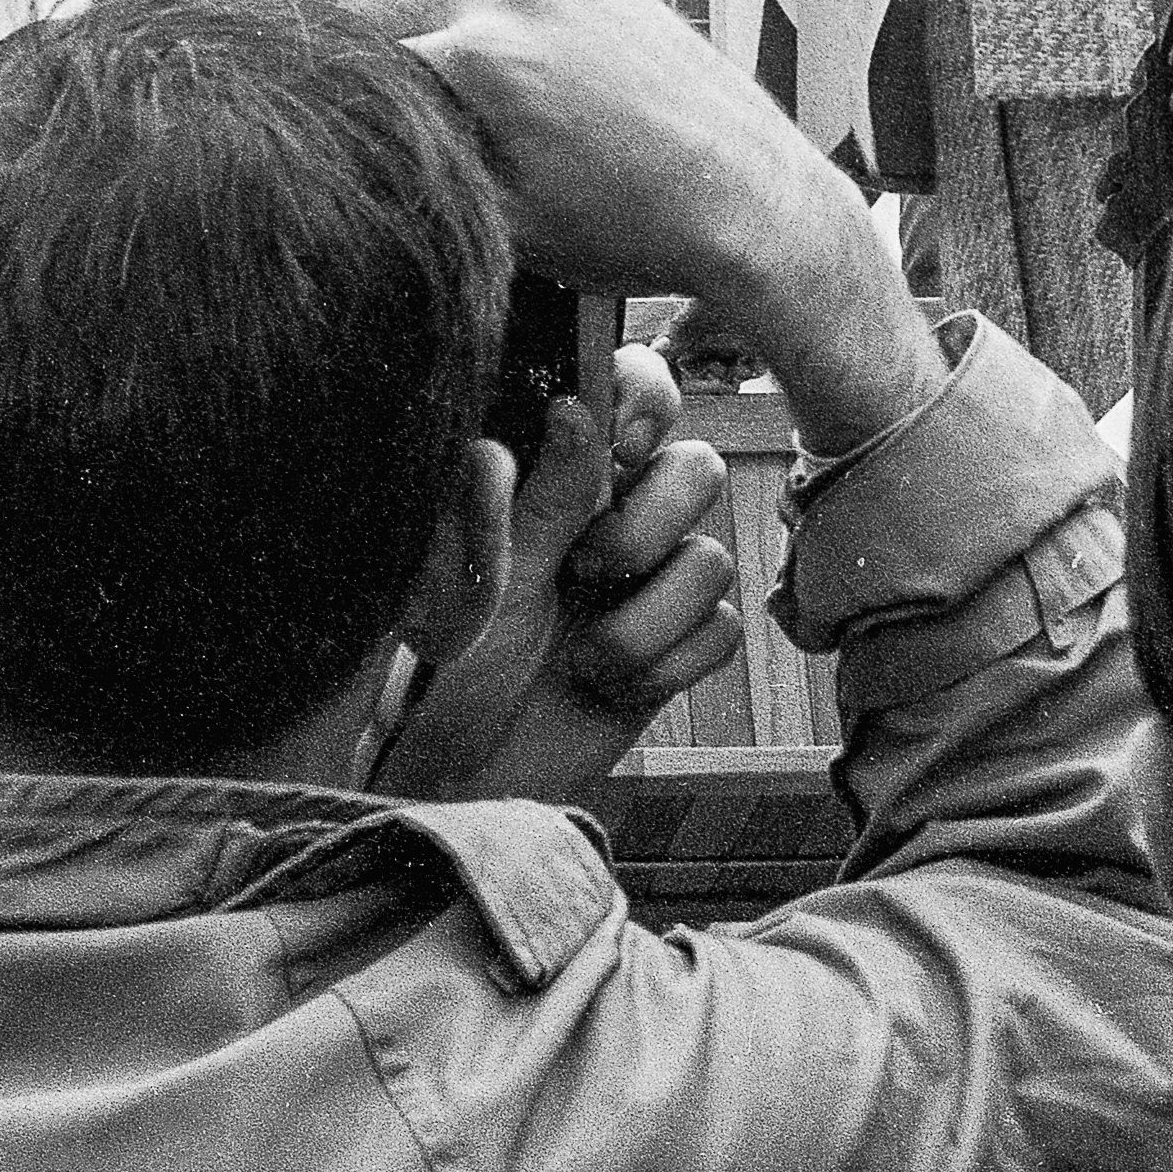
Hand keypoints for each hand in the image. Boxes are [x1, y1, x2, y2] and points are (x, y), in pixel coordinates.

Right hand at [351, 0, 937, 455]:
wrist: (753, 203)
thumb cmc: (636, 224)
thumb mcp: (503, 222)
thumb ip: (425, 170)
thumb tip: (373, 150)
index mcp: (482, 49)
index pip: (354, 43)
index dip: (346, 96)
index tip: (352, 130)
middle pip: (399, 0)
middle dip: (391, 57)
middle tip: (413, 125)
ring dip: (466, 47)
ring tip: (505, 125)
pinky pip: (538, 1)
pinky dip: (528, 40)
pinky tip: (562, 104)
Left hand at [373, 345, 742, 806]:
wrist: (464, 782)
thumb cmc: (450, 669)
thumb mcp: (488, 579)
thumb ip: (540, 498)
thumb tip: (576, 406)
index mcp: (560, 477)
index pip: (634, 389)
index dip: (648, 401)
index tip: (622, 450)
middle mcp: (614, 515)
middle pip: (698, 467)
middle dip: (648, 527)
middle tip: (586, 570)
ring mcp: (649, 582)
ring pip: (713, 558)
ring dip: (646, 619)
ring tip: (581, 655)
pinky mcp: (676, 646)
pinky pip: (722, 630)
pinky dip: (665, 664)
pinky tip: (610, 686)